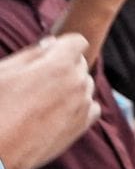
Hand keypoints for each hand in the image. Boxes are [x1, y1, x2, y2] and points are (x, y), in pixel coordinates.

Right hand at [0, 36, 98, 168]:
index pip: (77, 42)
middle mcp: (77, 83)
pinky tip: (57, 112)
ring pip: (85, 86)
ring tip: (42, 99)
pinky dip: (79, 107)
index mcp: (59, 64)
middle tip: (38, 80)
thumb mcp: (4, 71)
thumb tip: (52, 43)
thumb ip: (32, 53)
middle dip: (64, 66)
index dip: (62, 46)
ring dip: (71, 87)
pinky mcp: (83, 126)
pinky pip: (91, 107)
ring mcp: (83, 105)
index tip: (48, 55)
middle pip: (81, 64)